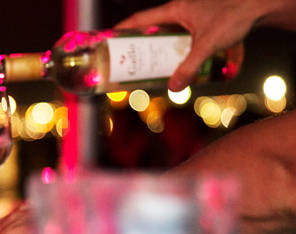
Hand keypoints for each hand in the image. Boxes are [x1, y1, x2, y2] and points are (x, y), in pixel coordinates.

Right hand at [115, 0, 256, 90]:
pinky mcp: (207, 22)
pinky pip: (191, 37)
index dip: (124, 29)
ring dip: (165, 49)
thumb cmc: (233, 17)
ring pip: (173, 34)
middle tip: (133, 60)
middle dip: (144, 45)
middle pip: (155, 28)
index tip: (110, 39)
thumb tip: (173, 88)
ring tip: (158, 66)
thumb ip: (189, 67)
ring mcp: (195, 15)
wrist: (261, 7)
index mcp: (176, 10)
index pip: (141, 19)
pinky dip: (188, 51)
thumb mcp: (207, 45)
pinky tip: (194, 66)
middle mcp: (183, 10)